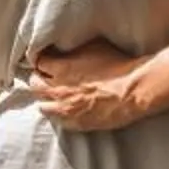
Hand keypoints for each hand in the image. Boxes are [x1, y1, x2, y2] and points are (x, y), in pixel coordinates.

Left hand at [29, 39, 144, 130]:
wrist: (133, 90)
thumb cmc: (118, 66)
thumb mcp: (94, 47)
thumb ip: (75, 48)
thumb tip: (67, 44)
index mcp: (62, 68)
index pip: (38, 63)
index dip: (41, 61)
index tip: (45, 60)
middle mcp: (59, 89)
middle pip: (35, 85)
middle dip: (38, 79)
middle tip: (44, 76)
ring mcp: (66, 108)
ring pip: (42, 106)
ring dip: (45, 99)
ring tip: (51, 96)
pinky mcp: (76, 123)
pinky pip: (57, 121)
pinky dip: (57, 114)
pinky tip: (63, 110)